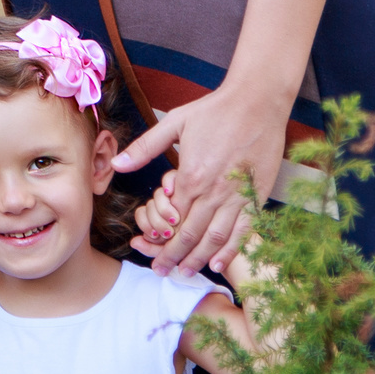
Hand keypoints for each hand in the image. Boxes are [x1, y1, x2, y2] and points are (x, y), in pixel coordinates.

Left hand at [112, 86, 284, 278]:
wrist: (257, 101)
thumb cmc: (215, 110)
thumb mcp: (174, 123)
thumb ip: (145, 147)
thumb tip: (117, 163)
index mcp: (190, 176)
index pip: (169, 217)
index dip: (157, 236)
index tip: (147, 249)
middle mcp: (212, 191)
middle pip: (189, 233)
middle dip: (173, 255)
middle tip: (161, 271)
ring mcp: (237, 195)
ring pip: (214, 237)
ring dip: (198, 258)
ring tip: (186, 272)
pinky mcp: (258, 196)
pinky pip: (244, 230)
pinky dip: (231, 249)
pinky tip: (220, 262)